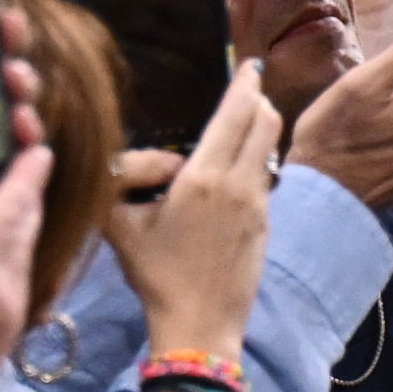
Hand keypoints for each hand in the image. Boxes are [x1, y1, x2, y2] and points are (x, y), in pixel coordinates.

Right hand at [103, 60, 283, 348]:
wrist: (200, 325)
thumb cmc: (157, 276)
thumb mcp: (122, 227)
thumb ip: (122, 181)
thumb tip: (139, 158)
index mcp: (203, 177)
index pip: (235, 115)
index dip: (245, 86)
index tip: (250, 66)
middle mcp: (238, 184)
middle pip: (265, 124)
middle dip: (259, 101)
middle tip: (250, 88)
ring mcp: (258, 206)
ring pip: (270, 150)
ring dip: (263, 130)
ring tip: (247, 123)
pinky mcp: (266, 225)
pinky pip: (265, 179)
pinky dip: (258, 162)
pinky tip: (239, 170)